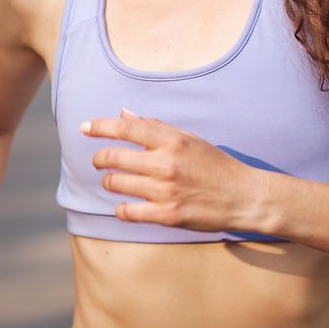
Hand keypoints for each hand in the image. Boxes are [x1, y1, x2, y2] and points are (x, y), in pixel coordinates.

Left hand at [81, 107, 265, 232]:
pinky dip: (121, 209)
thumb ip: (156, 126)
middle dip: (100, 158)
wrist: (244, 197)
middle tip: (99, 161)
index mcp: (172, 140)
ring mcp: (166, 190)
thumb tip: (123, 113)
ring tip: (113, 182)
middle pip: (114, 157)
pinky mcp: (168, 215)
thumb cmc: (216, 165)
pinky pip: (129, 212)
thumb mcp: (190, 139)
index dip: (100, 126)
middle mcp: (166, 163)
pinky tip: (124, 206)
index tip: (84, 127)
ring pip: (117, 184)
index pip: (126, 127)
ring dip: (110, 182)